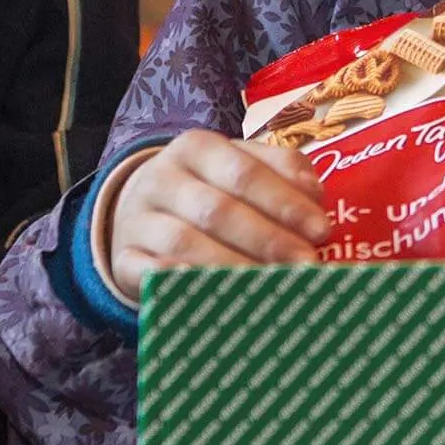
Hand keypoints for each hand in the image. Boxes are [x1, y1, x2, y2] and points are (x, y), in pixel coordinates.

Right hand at [106, 130, 326, 294]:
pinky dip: (183, 284)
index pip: (244, 172)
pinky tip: (217, 296)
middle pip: (217, 209)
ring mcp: (138, 219)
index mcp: (196, 148)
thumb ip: (282, 171)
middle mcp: (162, 178)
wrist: (142, 209)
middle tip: (306, 264)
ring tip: (273, 287)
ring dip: (233, 267)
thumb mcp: (242, 165)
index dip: (285, 202)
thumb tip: (313, 193)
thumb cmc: (209, 187)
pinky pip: (150, 273)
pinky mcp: (123, 258)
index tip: (321, 231)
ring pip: (184, 243)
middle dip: (267, 239)